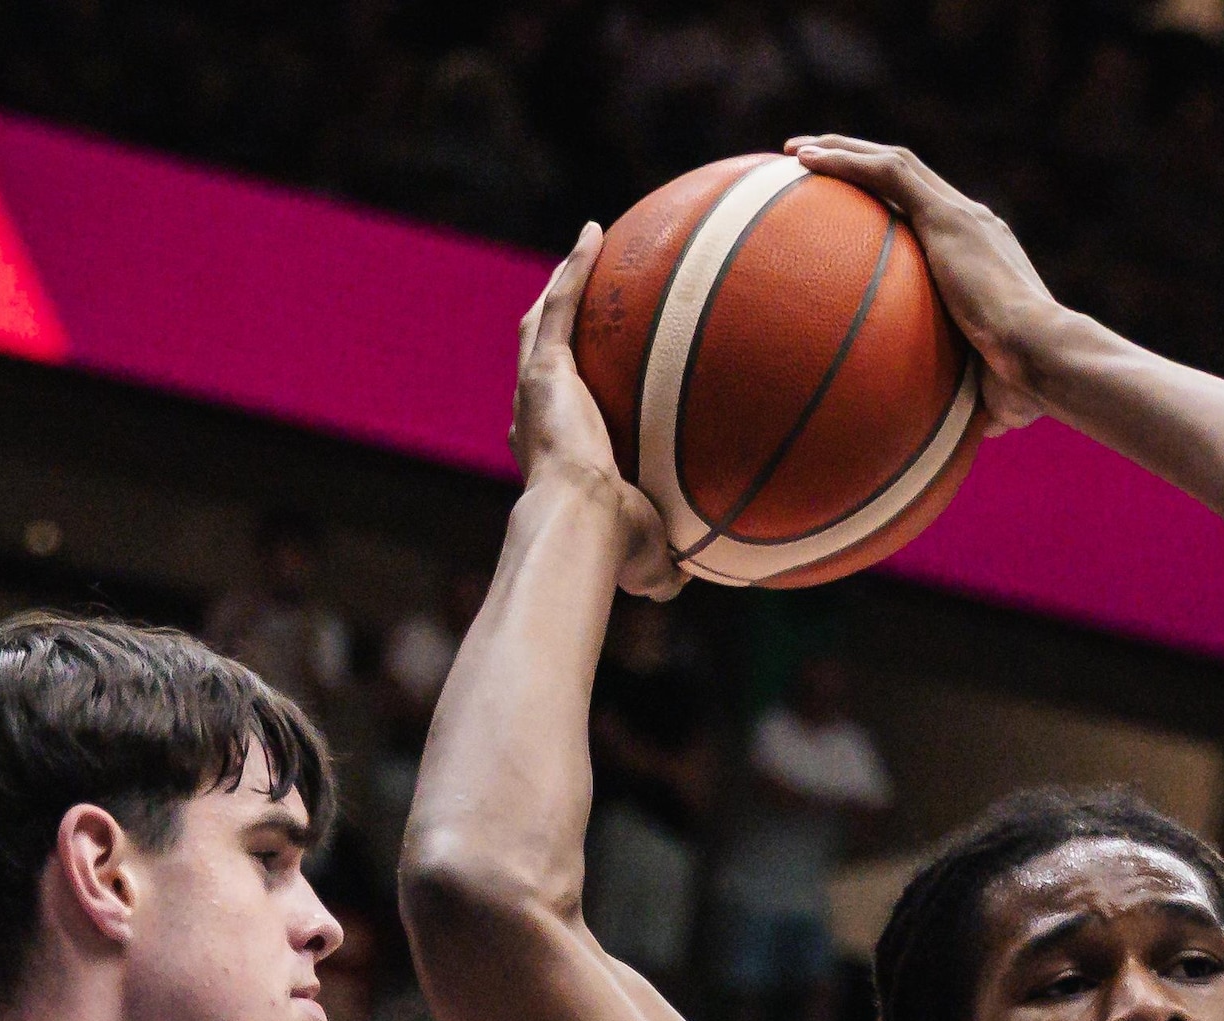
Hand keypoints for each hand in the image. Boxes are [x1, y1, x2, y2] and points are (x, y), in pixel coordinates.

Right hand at [515, 225, 682, 600]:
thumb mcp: (647, 561)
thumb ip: (663, 568)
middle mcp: (536, 416)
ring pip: (543, 322)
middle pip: (543, 358)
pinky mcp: (547, 369)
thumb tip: (687, 584)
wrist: (582, 527)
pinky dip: (574, 268)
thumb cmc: (611, 552)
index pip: (555, 416)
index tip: (586, 382)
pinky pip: (561, 305)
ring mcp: (538, 388)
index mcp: (553, 455)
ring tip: (584, 251)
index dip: (567, 394)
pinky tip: (593, 232)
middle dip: (557, 330)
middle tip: (579, 302)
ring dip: (562, 285)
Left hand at [785, 136, 1063, 431]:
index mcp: (983, 252)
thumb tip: (962, 430)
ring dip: (844, 151)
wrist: (1042, 358)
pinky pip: (888, 174)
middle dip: (859, 161)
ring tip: (796, 152)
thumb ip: (969, 392)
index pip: (930, 212)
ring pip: (894, 161)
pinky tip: (802, 160)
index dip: (891, 203)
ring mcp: (962, 214)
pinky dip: (846, 162)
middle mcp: (974, 222)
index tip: (854, 208)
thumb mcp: (987, 385)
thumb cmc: (1020, 384)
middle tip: (810, 162)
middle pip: (908, 174)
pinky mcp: (948, 216)